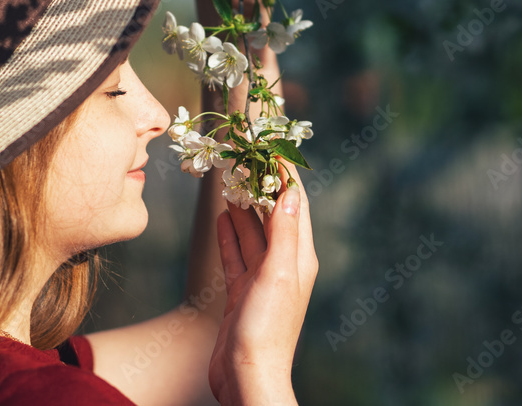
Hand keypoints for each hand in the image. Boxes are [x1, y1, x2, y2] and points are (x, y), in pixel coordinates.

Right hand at [208, 162, 317, 405]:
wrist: (246, 378)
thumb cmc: (267, 330)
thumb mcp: (279, 275)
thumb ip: (285, 233)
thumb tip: (292, 192)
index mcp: (300, 256)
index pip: (295, 204)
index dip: (283, 174)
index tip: (270, 145)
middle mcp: (284, 264)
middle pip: (272, 214)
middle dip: (259, 185)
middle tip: (242, 156)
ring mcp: (262, 278)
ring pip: (252, 231)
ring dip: (241, 205)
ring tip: (229, 178)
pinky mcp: (242, 291)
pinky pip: (236, 253)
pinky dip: (229, 234)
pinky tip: (221, 217)